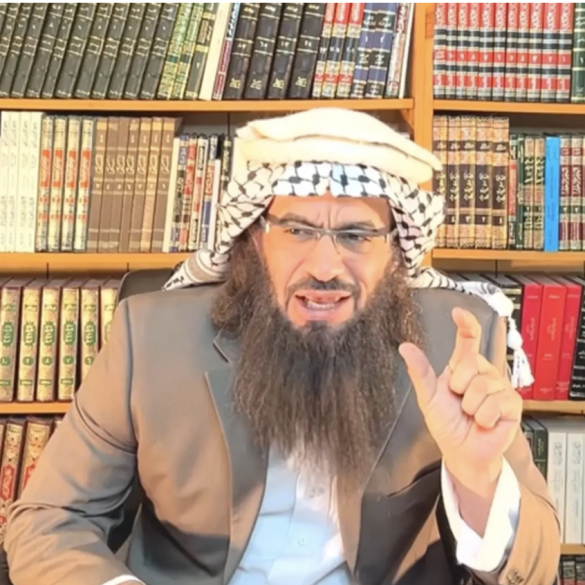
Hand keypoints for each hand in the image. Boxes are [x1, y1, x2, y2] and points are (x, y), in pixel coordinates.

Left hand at [398, 307, 521, 486]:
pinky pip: (494, 404)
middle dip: (458, 387)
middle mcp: (483, 372)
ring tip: (471, 415)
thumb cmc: (446, 423)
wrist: (462, 452)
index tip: (458, 312)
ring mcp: (500, 387)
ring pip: (481, 387)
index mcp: (463, 366)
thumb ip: (420, 371)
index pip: (468, 339)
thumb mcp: (428, 396)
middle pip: (470, 364)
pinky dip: (483, 418)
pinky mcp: (512, 404)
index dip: (466, 324)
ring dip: (470, 407)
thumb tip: (405, 347)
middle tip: (459, 403)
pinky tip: (484, 423)